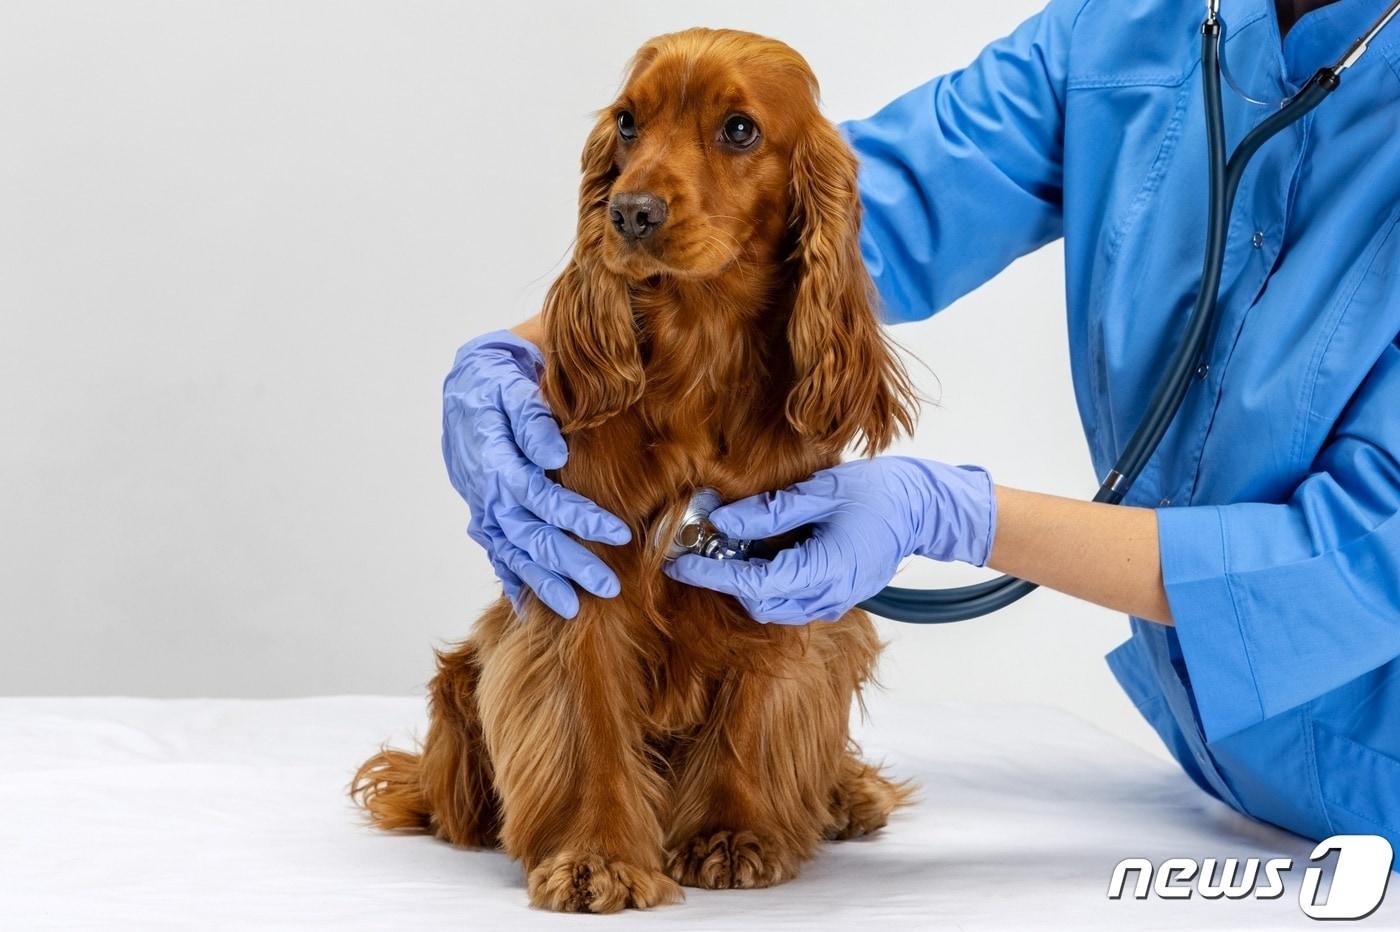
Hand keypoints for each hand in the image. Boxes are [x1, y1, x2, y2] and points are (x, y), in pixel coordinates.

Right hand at [442, 330, 629, 617]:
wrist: (466, 385)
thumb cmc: (498, 382)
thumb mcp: (512, 386)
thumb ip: (533, 419)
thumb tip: (556, 454)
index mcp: (497, 461)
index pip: (542, 498)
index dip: (579, 518)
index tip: (620, 533)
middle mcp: (487, 492)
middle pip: (529, 536)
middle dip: (568, 564)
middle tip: (608, 587)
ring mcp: (483, 507)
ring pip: (512, 553)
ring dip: (542, 582)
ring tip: (573, 610)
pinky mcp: (484, 513)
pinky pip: (496, 552)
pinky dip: (512, 578)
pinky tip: (528, 607)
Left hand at [663, 456, 995, 623]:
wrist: (925, 509)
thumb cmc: (881, 494)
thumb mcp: (821, 492)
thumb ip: (770, 510)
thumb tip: (722, 520)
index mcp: (824, 572)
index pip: (753, 585)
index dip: (711, 575)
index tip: (679, 562)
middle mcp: (828, 597)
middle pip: (758, 602)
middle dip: (724, 578)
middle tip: (698, 544)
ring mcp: (833, 601)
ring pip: (772, 605)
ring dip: (744, 581)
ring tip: (724, 544)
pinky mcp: (835, 596)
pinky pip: (789, 599)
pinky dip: (765, 580)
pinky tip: (755, 550)